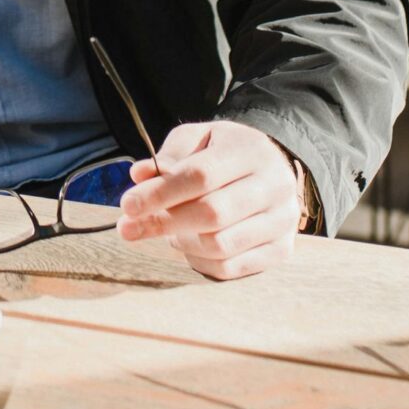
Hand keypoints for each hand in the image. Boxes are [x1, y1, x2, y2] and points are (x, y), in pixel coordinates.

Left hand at [115, 121, 299, 280]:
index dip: (160, 193)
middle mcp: (274, 187)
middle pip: (212, 214)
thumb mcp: (199, 139)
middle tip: (129, 227)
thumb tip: (140, 176)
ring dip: (182, 242)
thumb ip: (170, 156)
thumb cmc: (227, 154)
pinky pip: (229, 268)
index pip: (201, 176)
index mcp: (252, 152)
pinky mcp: (281, 251)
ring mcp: (281, 222)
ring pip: (219, 246)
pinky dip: (199, 260)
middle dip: (163, 222)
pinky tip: (190, 244)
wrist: (274, 170)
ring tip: (170, 230)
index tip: (127, 206)